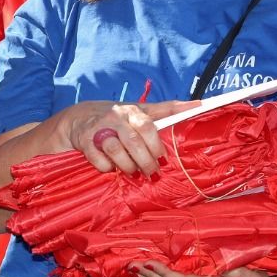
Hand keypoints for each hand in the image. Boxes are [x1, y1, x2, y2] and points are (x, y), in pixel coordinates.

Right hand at [52, 99, 196, 175]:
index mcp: (132, 111)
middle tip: (152, 172)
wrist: (78, 119)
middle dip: (146, 160)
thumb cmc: (117, 118)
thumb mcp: (139, 111)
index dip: (158, 143)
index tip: (167, 156)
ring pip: (117, 151)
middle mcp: (115, 117)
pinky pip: (99, 160)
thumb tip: (198, 104)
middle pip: (135, 141)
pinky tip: (111, 167)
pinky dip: (107, 167)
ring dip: (128, 166)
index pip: (149, 125)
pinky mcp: (85, 142)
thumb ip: (165, 110)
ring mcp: (99, 129)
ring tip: (133, 171)